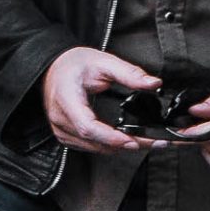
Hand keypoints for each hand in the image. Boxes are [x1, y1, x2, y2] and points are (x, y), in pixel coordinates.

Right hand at [42, 46, 161, 154]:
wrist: (52, 68)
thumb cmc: (73, 65)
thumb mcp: (103, 61)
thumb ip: (129, 73)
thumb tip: (153, 83)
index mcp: (67, 99)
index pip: (88, 127)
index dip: (111, 138)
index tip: (133, 140)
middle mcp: (61, 119)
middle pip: (96, 142)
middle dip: (128, 144)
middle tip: (157, 142)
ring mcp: (62, 130)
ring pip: (95, 148)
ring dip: (122, 148)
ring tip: (150, 142)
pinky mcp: (66, 136)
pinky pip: (91, 147)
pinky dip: (111, 146)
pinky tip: (128, 141)